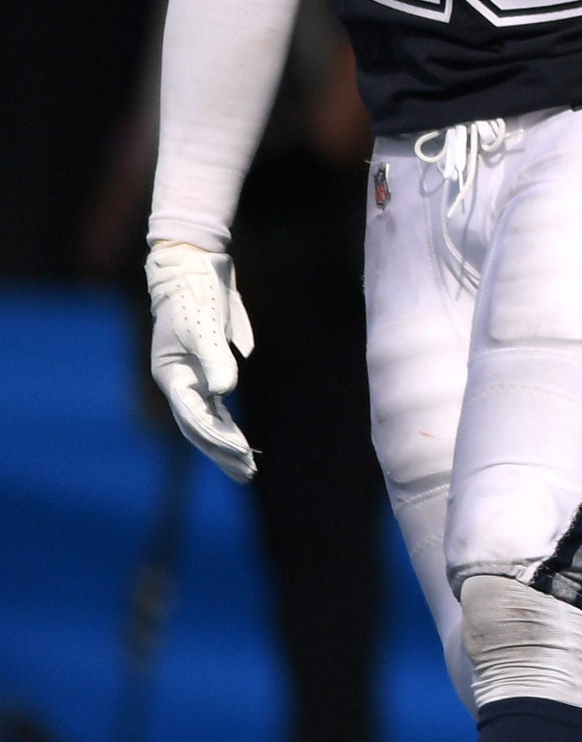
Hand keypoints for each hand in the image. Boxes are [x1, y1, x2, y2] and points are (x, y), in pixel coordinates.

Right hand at [144, 240, 256, 481]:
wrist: (193, 267)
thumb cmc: (195, 295)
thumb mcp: (205, 327)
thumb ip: (215, 360)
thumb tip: (224, 391)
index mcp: (173, 376)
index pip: (196, 418)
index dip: (218, 440)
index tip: (242, 455)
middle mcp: (179, 381)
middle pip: (199, 427)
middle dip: (222, 452)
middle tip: (248, 473)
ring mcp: (191, 376)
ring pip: (207, 420)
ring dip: (225, 443)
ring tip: (246, 466)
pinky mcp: (205, 368)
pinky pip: (214, 406)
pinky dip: (226, 424)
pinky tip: (237, 438)